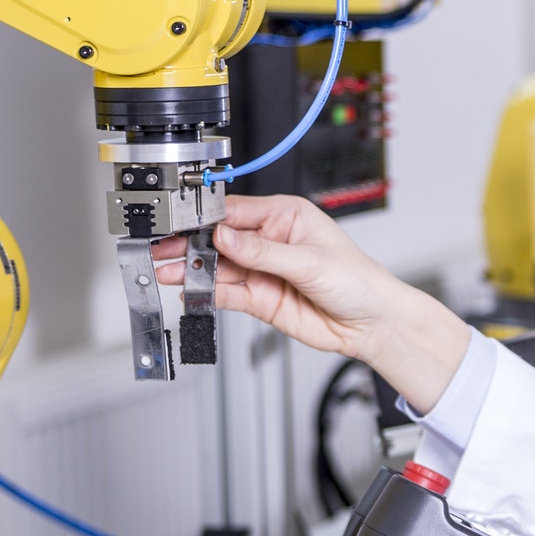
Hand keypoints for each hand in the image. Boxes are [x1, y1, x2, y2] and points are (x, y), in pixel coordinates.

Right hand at [152, 194, 469, 410]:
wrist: (373, 324)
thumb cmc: (358, 282)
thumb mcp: (310, 262)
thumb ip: (263, 253)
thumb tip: (225, 237)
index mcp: (285, 216)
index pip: (235, 211)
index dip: (205, 216)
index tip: (180, 221)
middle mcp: (270, 241)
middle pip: (219, 239)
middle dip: (190, 243)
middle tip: (162, 248)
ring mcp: (262, 271)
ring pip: (218, 267)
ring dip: (192, 269)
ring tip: (166, 271)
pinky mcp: (259, 298)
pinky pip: (225, 292)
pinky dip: (205, 292)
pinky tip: (188, 289)